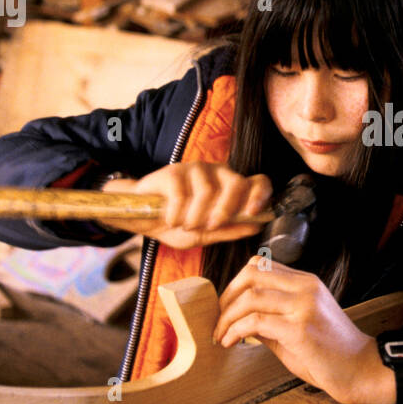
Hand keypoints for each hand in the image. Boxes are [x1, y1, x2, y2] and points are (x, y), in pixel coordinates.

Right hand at [100, 162, 271, 249]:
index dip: (261, 194)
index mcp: (231, 188)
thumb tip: (255, 226)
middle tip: (210, 226)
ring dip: (195, 217)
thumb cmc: (176, 224)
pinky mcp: (173, 171)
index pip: (258, 182)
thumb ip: (228, 230)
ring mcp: (195, 169)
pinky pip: (182, 195)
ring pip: (208, 192)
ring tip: (184, 225)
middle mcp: (218, 173)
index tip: (254, 211)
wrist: (141, 218)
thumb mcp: (204, 234)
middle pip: (236, 184)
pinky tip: (170, 220)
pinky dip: (176, 214)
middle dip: (226, 210)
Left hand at [213, 257, 387, 403]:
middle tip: (219, 321)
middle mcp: (306, 287)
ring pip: (250, 297)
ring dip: (227, 317)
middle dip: (226, 297)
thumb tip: (236, 318)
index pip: (261, 265)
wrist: (361, 370)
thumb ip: (271, 316)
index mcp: (307, 282)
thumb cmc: (330, 352)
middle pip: (251, 274)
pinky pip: (255, 322)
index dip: (236, 283)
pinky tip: (231, 343)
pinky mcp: (300, 329)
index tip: (227, 307)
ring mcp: (304, 306)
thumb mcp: (299, 325)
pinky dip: (235, 331)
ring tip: (221, 336)